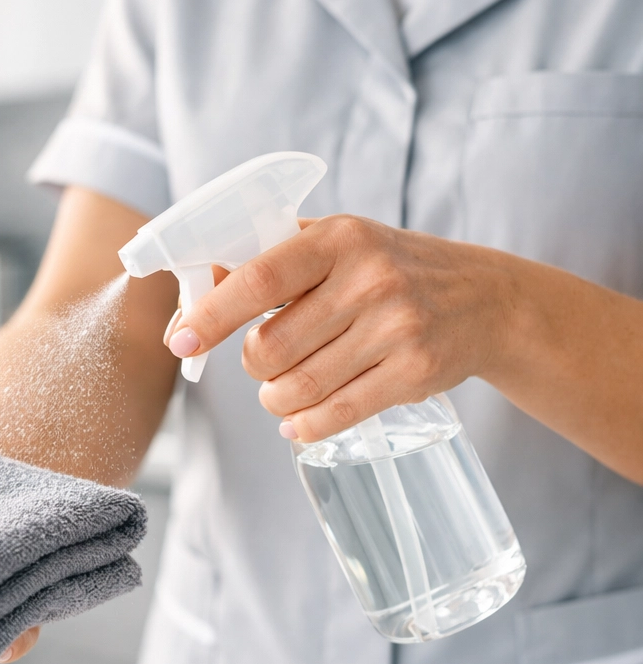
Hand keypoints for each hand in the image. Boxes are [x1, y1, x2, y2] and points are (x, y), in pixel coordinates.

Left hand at [165, 215, 511, 441]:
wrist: (483, 299)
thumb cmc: (387, 269)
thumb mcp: (334, 244)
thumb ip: (266, 261)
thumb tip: (192, 300)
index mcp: (338, 238)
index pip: (257, 278)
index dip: (211, 315)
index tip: (180, 341)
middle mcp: (369, 279)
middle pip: (271, 348)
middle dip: (256, 366)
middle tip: (267, 362)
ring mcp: (396, 327)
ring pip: (298, 387)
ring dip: (276, 400)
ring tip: (283, 391)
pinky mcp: (414, 372)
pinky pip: (335, 414)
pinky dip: (304, 426)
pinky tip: (298, 422)